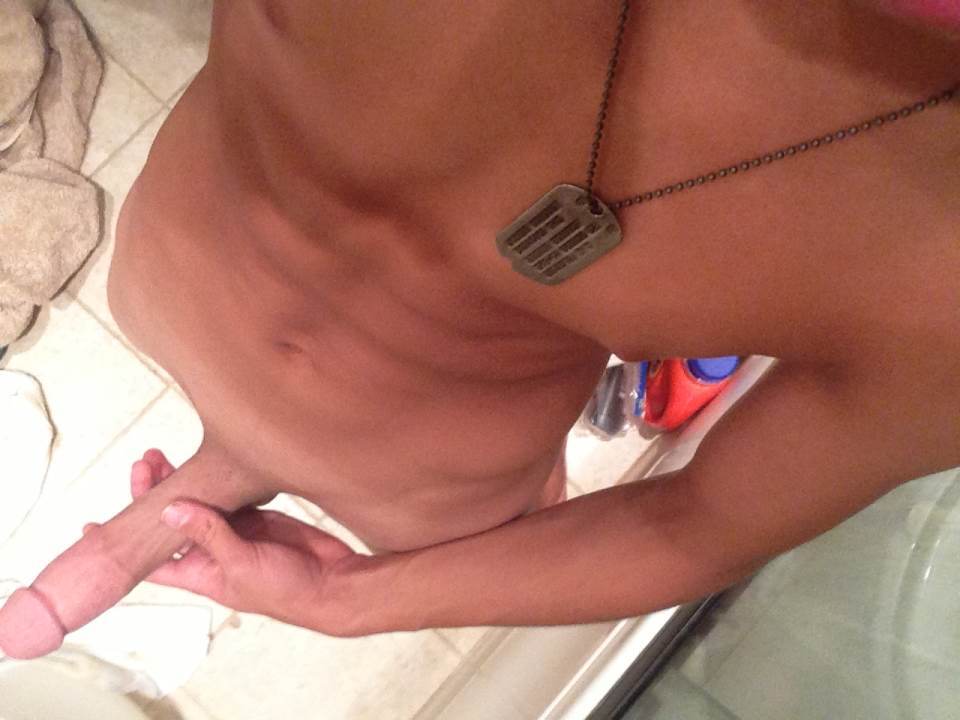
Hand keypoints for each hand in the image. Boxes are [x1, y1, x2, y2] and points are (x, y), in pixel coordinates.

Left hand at [88, 449, 359, 633]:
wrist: (331, 582)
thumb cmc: (287, 591)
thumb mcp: (241, 564)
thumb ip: (208, 534)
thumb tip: (167, 509)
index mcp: (201, 572)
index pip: (151, 558)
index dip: (123, 544)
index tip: (92, 527)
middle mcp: (212, 550)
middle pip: (171, 520)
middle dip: (153, 492)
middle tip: (145, 462)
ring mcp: (235, 531)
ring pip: (198, 501)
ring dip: (180, 479)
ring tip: (161, 454)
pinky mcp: (257, 515)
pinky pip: (230, 494)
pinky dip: (217, 476)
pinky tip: (206, 458)